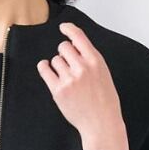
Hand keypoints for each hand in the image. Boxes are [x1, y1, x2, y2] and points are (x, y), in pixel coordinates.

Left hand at [36, 22, 126, 149]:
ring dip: (57, 65)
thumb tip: (73, 45)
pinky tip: (46, 68)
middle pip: (63, 47)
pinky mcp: (58, 90)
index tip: (63, 27)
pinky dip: (44, 67)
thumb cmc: (104, 100)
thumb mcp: (103, 73)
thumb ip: (89, 59)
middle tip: (68, 63)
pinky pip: (45, 70)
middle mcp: (82, 67)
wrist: (101, 122)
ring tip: (65, 76)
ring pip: (55, 60)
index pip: (79, 37)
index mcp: (95, 61)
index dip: (69, 29)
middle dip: (64, 53)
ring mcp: (69, 79)